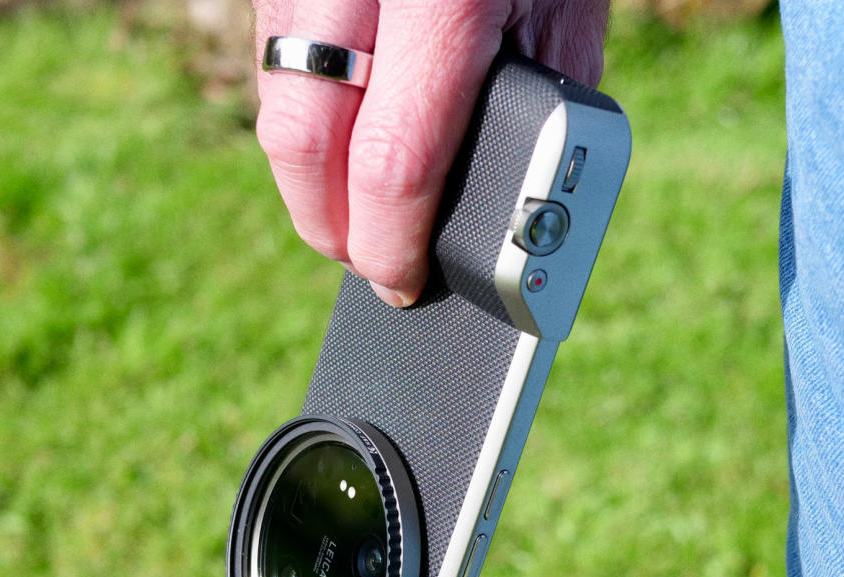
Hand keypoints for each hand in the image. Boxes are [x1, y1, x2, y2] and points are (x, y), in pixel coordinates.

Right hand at [253, 0, 609, 305]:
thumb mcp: (567, 0)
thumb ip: (544, 90)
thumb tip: (509, 193)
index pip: (393, 158)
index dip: (390, 242)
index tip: (401, 281)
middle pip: (302, 140)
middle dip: (329, 224)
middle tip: (366, 258)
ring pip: (276, 96)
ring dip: (310, 171)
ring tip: (357, 202)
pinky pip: (275, 51)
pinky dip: (306, 106)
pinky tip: (345, 122)